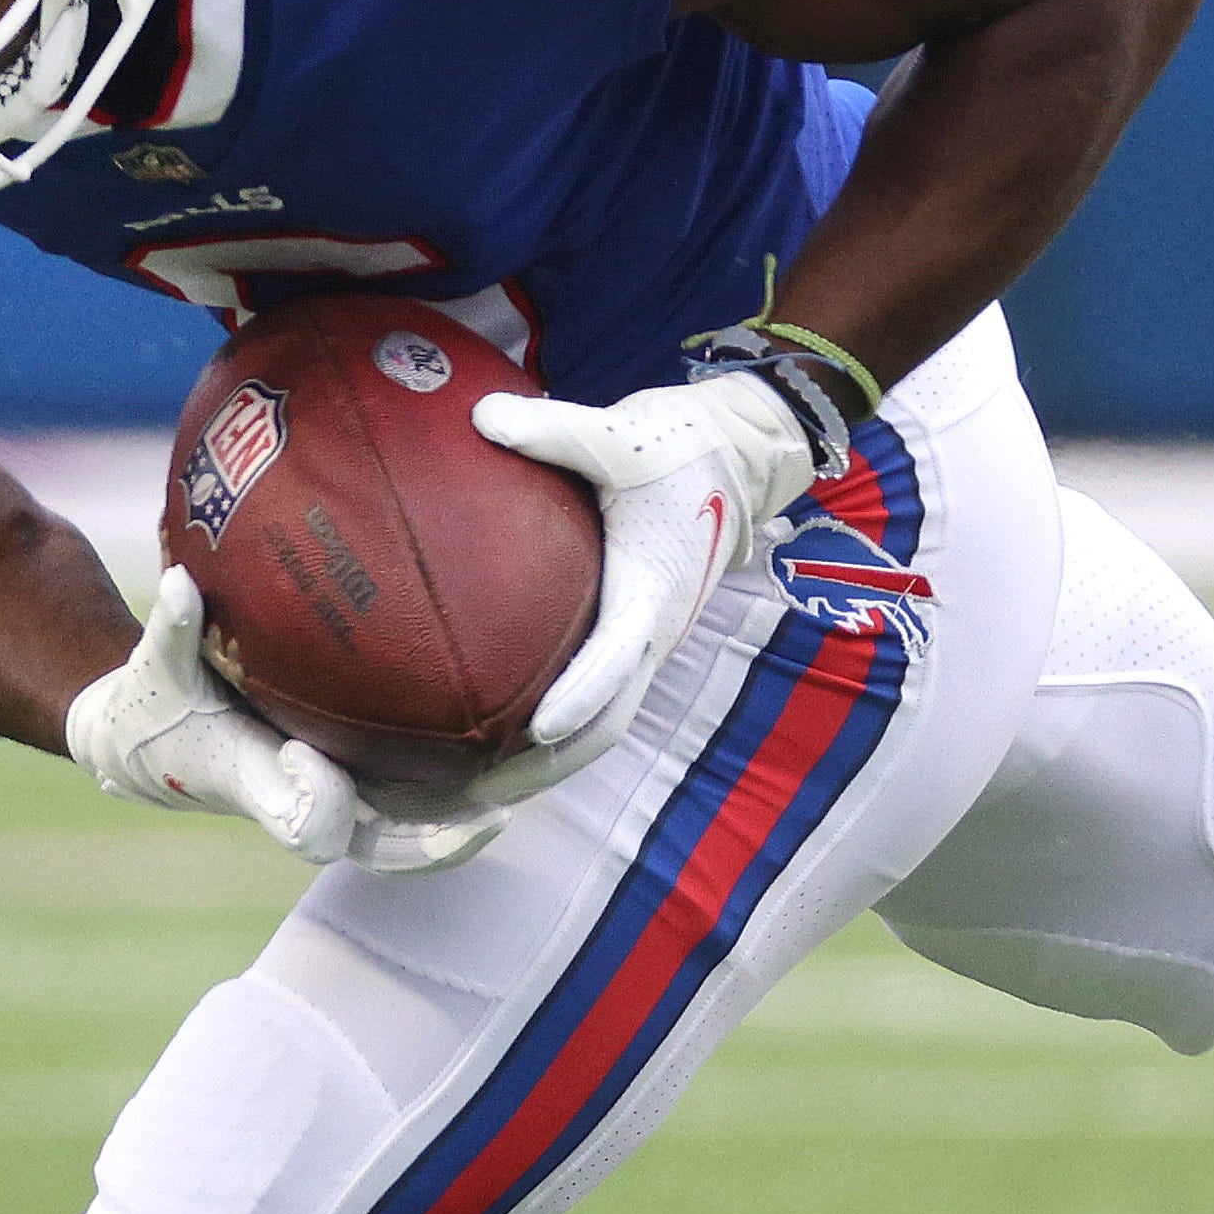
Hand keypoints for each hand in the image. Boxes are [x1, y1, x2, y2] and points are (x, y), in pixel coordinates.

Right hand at [61, 574, 489, 874]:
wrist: (157, 745)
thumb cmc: (160, 702)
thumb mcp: (157, 669)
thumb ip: (171, 632)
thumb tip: (183, 584)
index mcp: (262, 789)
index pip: (302, 822)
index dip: (315, 801)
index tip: (314, 760)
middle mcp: (311, 808)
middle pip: (382, 849)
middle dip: (436, 844)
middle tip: (490, 820)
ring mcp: (344, 803)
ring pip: (418, 831)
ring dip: (472, 819)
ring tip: (532, 790)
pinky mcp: (366, 784)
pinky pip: (425, 798)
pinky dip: (469, 784)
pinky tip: (521, 744)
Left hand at [467, 367, 814, 797]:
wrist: (739, 454)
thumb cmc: (680, 445)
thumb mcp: (620, 431)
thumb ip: (554, 430)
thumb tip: (482, 419)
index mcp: (651, 589)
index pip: (616, 655)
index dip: (580, 694)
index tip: (534, 727)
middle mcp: (653, 631)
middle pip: (606, 726)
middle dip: (546, 767)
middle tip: (476, 795)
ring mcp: (646, 642)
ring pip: (602, 726)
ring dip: (547, 765)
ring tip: (474, 791)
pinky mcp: (633, 638)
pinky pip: (595, 702)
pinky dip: (554, 735)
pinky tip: (497, 741)